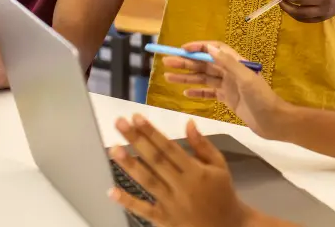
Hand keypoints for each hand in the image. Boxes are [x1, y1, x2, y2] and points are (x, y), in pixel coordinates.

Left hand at [108, 115, 254, 226]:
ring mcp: (172, 204)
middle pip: (156, 161)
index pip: (169, 147)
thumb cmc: (222, 192)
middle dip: (137, 140)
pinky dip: (128, 202)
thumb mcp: (219, 165)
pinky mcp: (165, 220)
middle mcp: (182, 186)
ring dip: (130, 165)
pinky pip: (145, 210)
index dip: (152, 132)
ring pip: (148, 182)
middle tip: (120, 123)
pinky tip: (112, 191)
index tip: (137, 117)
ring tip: (114, 149)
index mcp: (196, 171)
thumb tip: (188, 122)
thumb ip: (202, 145)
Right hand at [163, 42, 286, 139]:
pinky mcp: (228, 99)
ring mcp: (229, 86)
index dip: (198, 48)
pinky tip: (185, 91)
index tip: (181, 49)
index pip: (214, 50)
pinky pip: (209, 93)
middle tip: (166, 62)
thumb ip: (229, 63)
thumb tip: (210, 47)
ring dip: (187, 76)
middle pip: (205, 64)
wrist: (275, 122)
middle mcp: (231, 72)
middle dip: (186, 63)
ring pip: (204, 78)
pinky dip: (197, 91)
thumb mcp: (246, 79)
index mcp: (236, 63)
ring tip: (168, 76)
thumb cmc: (262, 99)